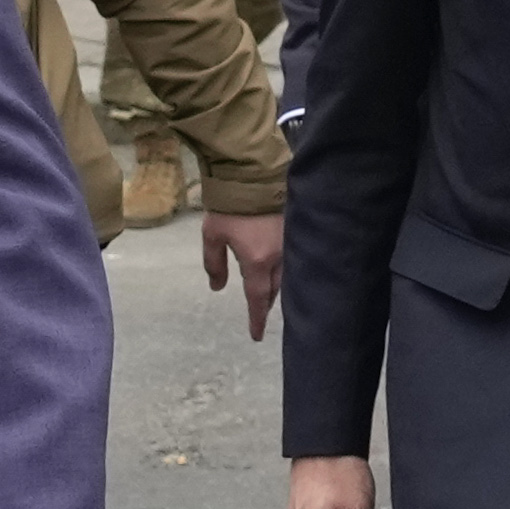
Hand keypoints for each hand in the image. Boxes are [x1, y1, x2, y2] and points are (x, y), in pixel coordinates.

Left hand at [197, 205, 285, 333]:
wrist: (254, 172)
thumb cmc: (230, 205)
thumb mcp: (213, 235)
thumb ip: (214, 264)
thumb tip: (217, 287)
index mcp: (257, 261)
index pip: (258, 299)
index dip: (257, 319)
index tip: (256, 336)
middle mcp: (279, 256)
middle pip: (276, 290)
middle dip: (267, 302)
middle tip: (260, 310)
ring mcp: (291, 243)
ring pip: (288, 275)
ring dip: (278, 287)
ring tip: (269, 291)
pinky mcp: (296, 230)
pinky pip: (294, 259)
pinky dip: (287, 269)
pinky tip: (281, 268)